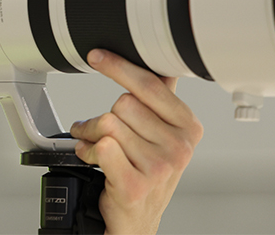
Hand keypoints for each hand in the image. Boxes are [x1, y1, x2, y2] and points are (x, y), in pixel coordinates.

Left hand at [70, 49, 202, 234]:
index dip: (119, 67)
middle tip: (100, 130)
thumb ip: (161, 99)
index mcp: (188, 127)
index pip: (149, 85)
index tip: (98, 56)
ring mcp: (158, 167)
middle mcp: (178, 147)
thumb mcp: (164, 134)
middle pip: (123, 103)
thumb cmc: (148, 174)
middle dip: (103, 115)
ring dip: (90, 133)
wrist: (137, 220)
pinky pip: (100, 147)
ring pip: (108, 124)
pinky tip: (91, 157)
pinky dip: (87, 150)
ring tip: (94, 146)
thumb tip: (160, 64)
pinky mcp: (134, 184)